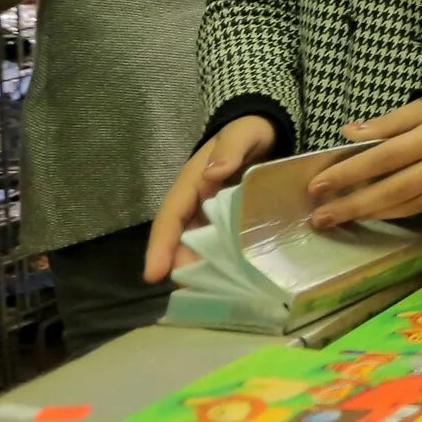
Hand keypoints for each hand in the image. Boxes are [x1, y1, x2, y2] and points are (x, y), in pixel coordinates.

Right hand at [143, 115, 278, 281]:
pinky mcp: (231, 216)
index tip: (154, 274)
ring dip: (200, 265)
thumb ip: (231, 149)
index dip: (161, 245)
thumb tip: (212, 173)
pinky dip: (222, 258)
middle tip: (186, 291)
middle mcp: (197, 200)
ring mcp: (213, 210)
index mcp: (193, 182)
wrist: (268, 130)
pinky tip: (230, 276)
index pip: (171, 216)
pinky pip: (221, 240)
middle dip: (179, 264)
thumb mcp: (242, 133)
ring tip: (206, 291)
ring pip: (200, 242)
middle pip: (181, 236)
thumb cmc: (249, 131)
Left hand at [308, 98, 421, 227]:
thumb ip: (388, 123)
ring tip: (338, 218)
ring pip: (408, 204)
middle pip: (393, 189)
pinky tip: (373, 214)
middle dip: (353, 204)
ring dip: (370, 212)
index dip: (350, 173)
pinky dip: (395, 212)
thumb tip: (348, 134)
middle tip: (320, 217)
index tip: (318, 185)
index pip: (384, 157)